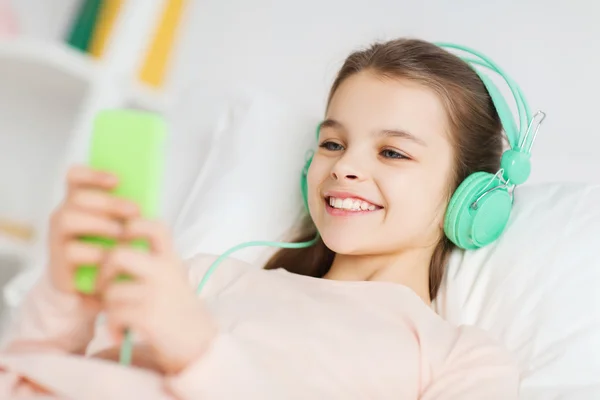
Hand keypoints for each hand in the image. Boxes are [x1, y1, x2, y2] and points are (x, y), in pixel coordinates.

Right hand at [48, 166, 138, 299]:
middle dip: (108, 202)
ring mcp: (58, 238)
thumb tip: (147, 202)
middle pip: (78, 198)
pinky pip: (71, 251)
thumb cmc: (110, 253)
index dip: (93, 175)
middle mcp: (64, 216)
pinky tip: (111, 257)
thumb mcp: (120, 230)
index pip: (75, 178)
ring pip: (68, 219)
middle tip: (134, 211)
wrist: (95, 290)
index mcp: (79, 204)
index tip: (117, 180)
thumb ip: (127, 214)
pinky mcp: (58, 262)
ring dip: (99, 224)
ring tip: (122, 233)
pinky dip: (95, 252)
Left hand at [97, 219, 216, 374]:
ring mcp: (157, 293)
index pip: (155, 227)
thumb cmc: (179, 312)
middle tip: (105, 287)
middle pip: (117, 255)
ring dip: (108, 308)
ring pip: (110, 290)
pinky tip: (122, 332)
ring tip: (119, 317)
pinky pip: (113, 314)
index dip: (134, 225)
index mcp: (171, 259)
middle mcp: (166, 271)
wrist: (199, 345)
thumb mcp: (173, 279)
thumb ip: (152, 263)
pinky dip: (113, 327)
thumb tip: (114, 252)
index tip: (123, 239)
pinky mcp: (149, 316)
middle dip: (103, 273)